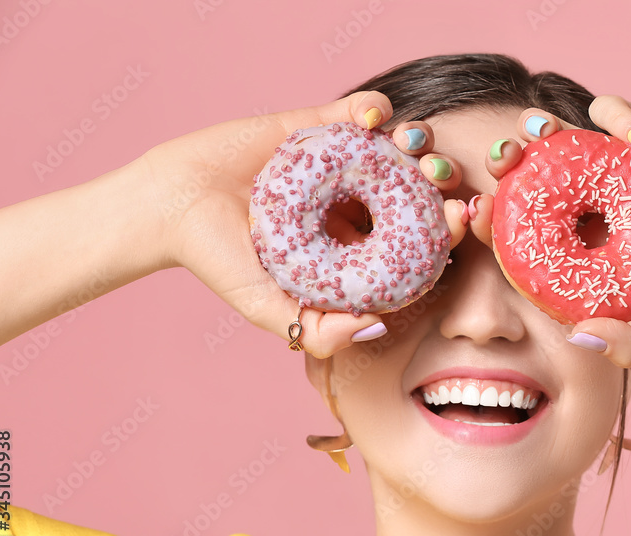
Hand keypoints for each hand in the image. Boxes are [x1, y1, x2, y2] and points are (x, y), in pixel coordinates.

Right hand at [135, 92, 467, 356]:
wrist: (171, 207)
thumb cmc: (219, 263)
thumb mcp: (270, 310)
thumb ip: (321, 332)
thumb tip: (379, 327)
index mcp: (355, 247)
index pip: (414, 238)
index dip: (443, 229)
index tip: (459, 219)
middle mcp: (353, 204)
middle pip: (416, 187)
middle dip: (440, 179)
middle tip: (443, 176)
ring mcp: (337, 164)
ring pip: (398, 147)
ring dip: (418, 140)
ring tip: (415, 145)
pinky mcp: (315, 126)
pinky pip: (358, 111)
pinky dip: (376, 108)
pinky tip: (375, 119)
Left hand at [470, 96, 630, 366]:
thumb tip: (578, 341)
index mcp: (588, 243)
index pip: (527, 228)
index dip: (496, 220)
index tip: (477, 214)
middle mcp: (597, 202)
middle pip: (534, 176)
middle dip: (508, 164)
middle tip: (500, 163)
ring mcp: (620, 165)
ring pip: (565, 136)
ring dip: (540, 128)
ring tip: (534, 133)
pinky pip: (616, 110)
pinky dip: (613, 115)